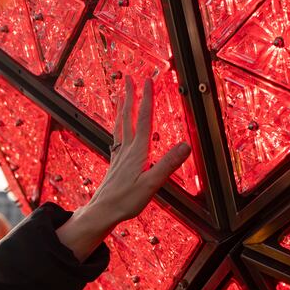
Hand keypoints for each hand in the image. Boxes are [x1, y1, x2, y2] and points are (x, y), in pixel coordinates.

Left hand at [55, 76, 191, 261]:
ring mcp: (119, 154)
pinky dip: (118, 125)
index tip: (148, 80)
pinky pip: (117, 136)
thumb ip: (168, 164)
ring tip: (122, 93)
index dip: (147, 99)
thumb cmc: (126, 201)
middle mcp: (127, 149)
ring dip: (123, 106)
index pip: (144, 119)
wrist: (103, 211)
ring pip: (120, 124)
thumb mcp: (152, 184)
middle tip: (129, 77)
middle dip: (130, 95)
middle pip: (128, 116)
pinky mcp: (116, 162)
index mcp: (137, 151)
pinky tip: (119, 125)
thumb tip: (186, 146)